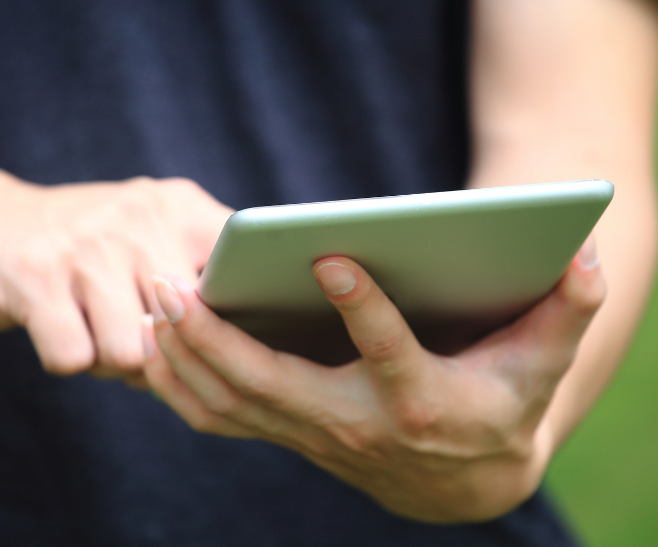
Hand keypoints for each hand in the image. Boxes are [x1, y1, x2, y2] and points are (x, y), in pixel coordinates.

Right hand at [0, 163, 232, 385]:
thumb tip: (235, 355)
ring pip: (133, 352)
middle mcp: (140, 217)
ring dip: (112, 361)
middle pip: (189, 328)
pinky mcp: (34, 276)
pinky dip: (68, 358)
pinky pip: (74, 358)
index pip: (242, 272)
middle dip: (165, 353)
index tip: (222, 339)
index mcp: (180, 208)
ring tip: (94, 329)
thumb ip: (200, 281)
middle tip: (135, 334)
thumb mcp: (149, 237)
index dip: (236, 322)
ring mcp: (88, 244)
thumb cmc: (87, 250)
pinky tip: (56, 326)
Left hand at [142, 237, 604, 521]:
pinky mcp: (289, 433)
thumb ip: (566, 308)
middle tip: (171, 280)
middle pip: (274, 383)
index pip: (389, 351)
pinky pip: (220, 414)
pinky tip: (150, 342)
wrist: (463, 481)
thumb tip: (586, 251)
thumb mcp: (543, 363)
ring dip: (183, 355)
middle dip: (216, 335)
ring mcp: (311, 434)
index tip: (331, 252)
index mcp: (419, 399)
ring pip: (232, 402)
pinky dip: (180, 383)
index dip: (364, 306)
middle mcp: (355, 424)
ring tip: (147, 300)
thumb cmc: (501, 404)